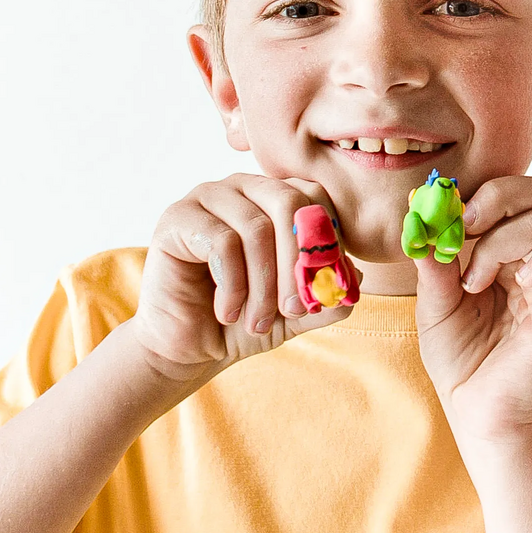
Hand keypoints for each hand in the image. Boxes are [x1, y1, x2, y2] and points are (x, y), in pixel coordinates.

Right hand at [132, 173, 362, 380]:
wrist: (190, 346)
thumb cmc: (244, 320)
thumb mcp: (297, 312)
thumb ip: (327, 294)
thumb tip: (355, 276)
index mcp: (277, 197)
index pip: (317, 198)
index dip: (327, 244)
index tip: (324, 290)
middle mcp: (244, 187)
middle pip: (289, 203)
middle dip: (298, 263)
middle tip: (294, 310)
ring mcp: (208, 196)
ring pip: (256, 228)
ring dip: (262, 286)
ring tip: (257, 323)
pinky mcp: (177, 217)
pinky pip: (221, 242)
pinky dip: (233, 285)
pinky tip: (228, 312)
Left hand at [412, 177, 531, 444]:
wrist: (478, 415)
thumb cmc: (461, 362)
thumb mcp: (434, 303)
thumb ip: (433, 260)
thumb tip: (419, 215)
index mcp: (512, 252)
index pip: (514, 192)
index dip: (481, 190)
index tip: (443, 211)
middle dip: (498, 195)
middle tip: (463, 225)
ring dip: (500, 241)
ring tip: (476, 281)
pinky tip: (519, 284)